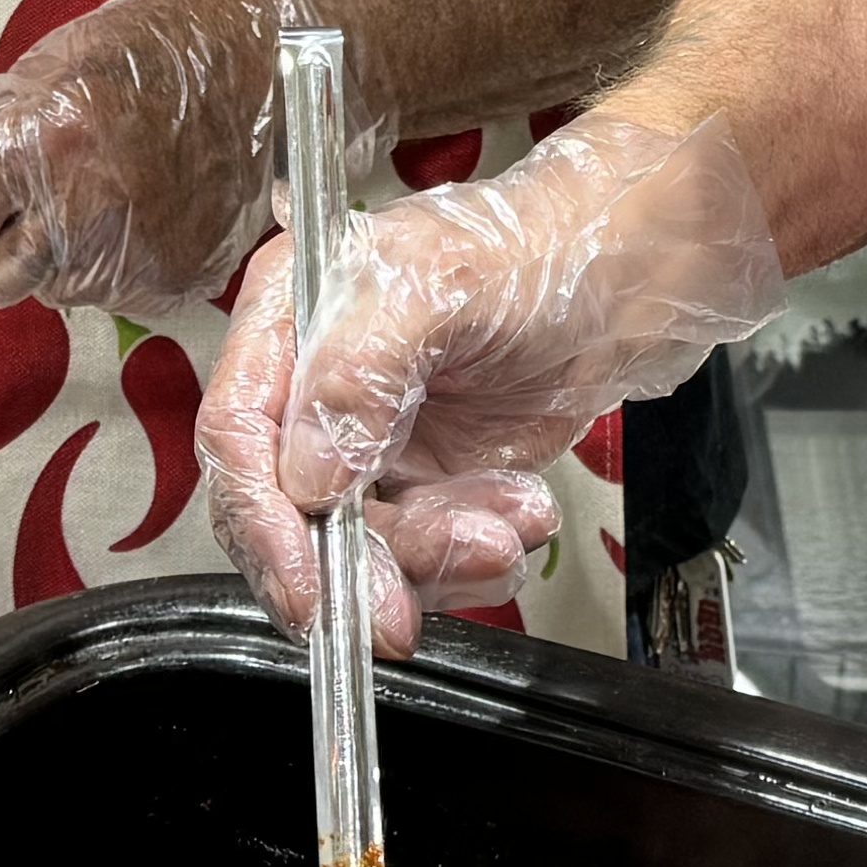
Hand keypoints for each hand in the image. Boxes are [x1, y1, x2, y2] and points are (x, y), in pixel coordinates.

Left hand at [0, 0, 306, 315]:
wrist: (268, 68)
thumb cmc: (154, 49)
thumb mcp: (53, 62)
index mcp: (37, 145)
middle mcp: (77, 213)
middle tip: (10, 222)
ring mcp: (129, 257)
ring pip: (53, 290)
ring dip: (55, 257)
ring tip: (96, 197)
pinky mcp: (171, 281)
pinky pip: (113, 293)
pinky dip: (111, 265)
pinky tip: (137, 212)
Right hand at [202, 116, 777, 658]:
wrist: (627, 285)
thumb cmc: (538, 252)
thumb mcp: (443, 286)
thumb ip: (360, 372)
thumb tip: (304, 472)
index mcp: (291, 314)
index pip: (238, 431)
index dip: (262, 519)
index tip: (307, 589)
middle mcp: (315, 384)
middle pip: (287, 512)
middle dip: (352, 568)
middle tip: (400, 615)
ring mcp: (370, 442)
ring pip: (359, 551)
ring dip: (433, 560)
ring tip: (507, 525)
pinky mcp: (424, 484)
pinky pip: (423, 558)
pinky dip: (473, 558)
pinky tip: (522, 514)